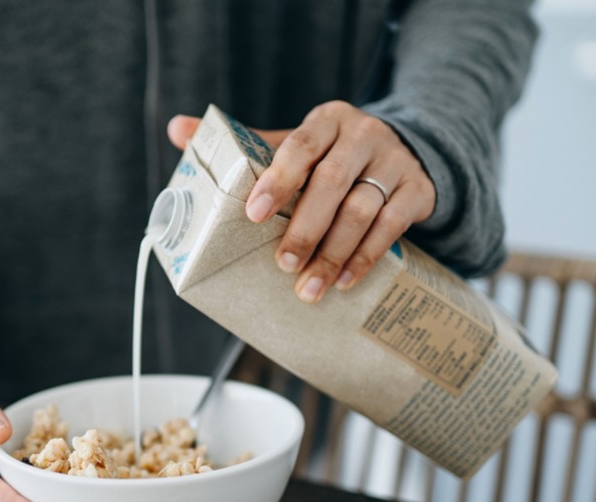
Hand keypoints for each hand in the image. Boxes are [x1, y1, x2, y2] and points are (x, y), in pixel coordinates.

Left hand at [167, 101, 435, 302]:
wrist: (403, 152)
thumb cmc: (333, 155)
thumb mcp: (295, 142)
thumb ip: (245, 143)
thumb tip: (177, 129)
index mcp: (327, 120)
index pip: (300, 145)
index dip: (278, 179)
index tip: (253, 214)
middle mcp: (363, 135)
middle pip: (331, 183)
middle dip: (305, 228)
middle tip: (282, 264)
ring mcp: (394, 162)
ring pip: (362, 210)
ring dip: (333, 254)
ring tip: (308, 288)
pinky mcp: (418, 190)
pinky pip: (392, 227)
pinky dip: (366, 258)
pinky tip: (345, 282)